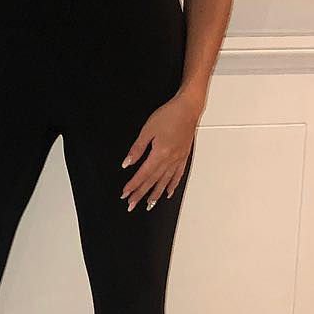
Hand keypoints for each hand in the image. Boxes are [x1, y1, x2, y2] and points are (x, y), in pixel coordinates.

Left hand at [119, 92, 200, 210]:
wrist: (188, 108)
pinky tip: (168, 192)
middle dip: (141, 194)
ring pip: (165, 181)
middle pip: (153, 181)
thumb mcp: (147, 130)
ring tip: (148, 205)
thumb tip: (127, 163)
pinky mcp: (184, 156)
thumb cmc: (169, 115)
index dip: (133, 185)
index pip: (143, 174)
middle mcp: (170, 159)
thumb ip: (137, 149)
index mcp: (160, 153)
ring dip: (156, 194)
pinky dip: (172, 185)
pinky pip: (178, 175)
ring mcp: (178, 159)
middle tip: (132, 205)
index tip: (125, 194)